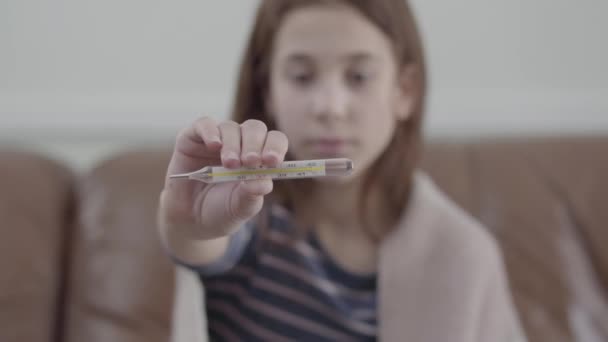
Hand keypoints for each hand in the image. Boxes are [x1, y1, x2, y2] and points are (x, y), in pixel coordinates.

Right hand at [159, 117, 287, 239]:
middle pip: (255, 129)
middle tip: (250, 162)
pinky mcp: (193, 137)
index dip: (276, 146)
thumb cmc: (222, 210)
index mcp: (260, 157)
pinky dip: (210, 131)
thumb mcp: (241, 207)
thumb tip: (263, 180)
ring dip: (233, 145)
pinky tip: (214, 145)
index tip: (272, 161)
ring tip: (230, 165)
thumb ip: (253, 194)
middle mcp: (240, 143)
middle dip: (254, 144)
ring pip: (231, 127)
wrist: (191, 220)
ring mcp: (218, 139)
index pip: (275, 141)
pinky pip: (204, 124)